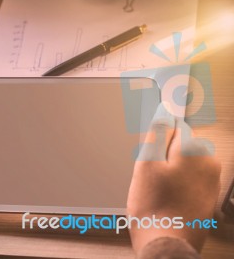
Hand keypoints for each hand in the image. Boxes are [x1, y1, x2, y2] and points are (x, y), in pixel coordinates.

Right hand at [127, 104, 220, 252]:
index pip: (175, 126)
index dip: (158, 138)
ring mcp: (212, 181)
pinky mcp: (208, 196)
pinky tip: (166, 197)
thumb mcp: (146, 164)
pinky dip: (178, 183)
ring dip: (170, 170)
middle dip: (164, 155)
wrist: (166, 244)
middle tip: (149, 175)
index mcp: (195, 150)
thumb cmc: (153, 207)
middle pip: (181, 145)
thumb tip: (165, 112)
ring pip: (184, 163)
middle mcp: (210, 163)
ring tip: (156, 189)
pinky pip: (190, 179)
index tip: (151, 150)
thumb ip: (157, 133)